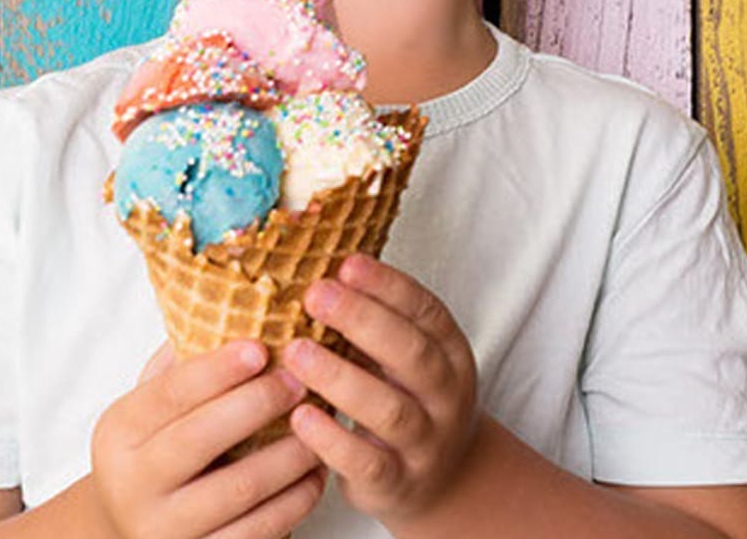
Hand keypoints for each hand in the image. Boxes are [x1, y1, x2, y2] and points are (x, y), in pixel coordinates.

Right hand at [90, 339, 325, 538]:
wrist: (127, 528)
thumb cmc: (157, 444)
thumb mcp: (152, 400)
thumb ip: (184, 356)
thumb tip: (238, 297)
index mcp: (119, 430)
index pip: (171, 392)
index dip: (217, 369)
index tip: (260, 345)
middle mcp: (133, 483)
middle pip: (202, 439)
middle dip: (258, 404)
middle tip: (301, 378)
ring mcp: (163, 531)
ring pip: (238, 490)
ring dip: (289, 454)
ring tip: (322, 422)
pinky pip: (255, 535)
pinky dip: (293, 502)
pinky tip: (316, 473)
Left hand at [281, 255, 477, 528]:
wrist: (442, 479)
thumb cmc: (407, 396)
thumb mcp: (405, 355)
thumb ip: (372, 319)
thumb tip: (312, 267)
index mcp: (450, 352)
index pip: (426, 310)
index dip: (388, 285)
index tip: (346, 263)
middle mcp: (445, 395)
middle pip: (412, 353)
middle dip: (362, 319)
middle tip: (315, 295)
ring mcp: (426, 442)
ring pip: (390, 410)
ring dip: (339, 377)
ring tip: (296, 351)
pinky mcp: (398, 484)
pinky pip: (368, 463)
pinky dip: (333, 440)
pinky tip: (300, 416)